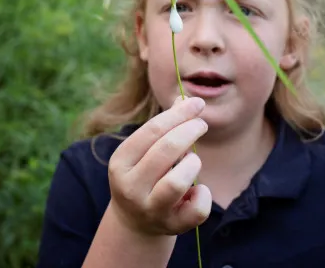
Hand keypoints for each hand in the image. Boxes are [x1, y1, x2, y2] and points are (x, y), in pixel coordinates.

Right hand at [107, 96, 210, 237]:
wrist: (136, 221)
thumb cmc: (146, 173)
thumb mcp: (147, 149)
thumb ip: (165, 125)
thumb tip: (185, 99)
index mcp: (120, 162)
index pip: (152, 130)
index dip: (179, 114)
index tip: (198, 104)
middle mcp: (130, 187)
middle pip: (166, 151)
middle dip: (190, 131)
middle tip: (202, 124)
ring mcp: (150, 209)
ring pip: (176, 183)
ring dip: (193, 164)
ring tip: (194, 161)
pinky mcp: (171, 226)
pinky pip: (196, 210)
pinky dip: (204, 195)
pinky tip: (199, 190)